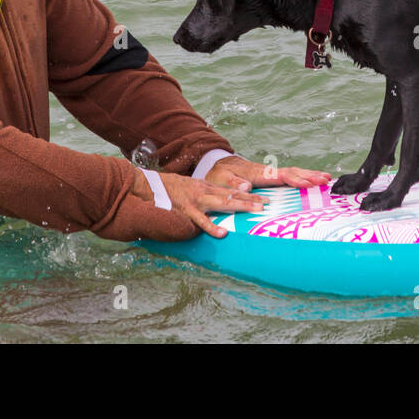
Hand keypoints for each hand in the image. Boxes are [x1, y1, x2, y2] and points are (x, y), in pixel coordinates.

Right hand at [131, 169, 270, 238]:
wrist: (150, 184)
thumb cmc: (170, 188)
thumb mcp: (191, 187)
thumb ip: (205, 194)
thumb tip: (217, 202)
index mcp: (207, 186)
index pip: (232, 190)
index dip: (249, 194)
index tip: (265, 198)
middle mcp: (205, 191)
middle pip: (232, 195)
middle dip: (251, 200)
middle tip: (268, 204)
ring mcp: (197, 200)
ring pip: (223, 202)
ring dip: (241, 206)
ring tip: (256, 210)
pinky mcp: (187, 210)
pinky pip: (201, 221)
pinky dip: (212, 227)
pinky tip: (222, 234)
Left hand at [206, 155, 331, 191]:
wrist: (219, 165)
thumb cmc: (220, 174)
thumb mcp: (222, 178)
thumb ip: (234, 182)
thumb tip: (248, 186)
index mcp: (258, 173)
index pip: (280, 175)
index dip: (294, 179)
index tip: (308, 183)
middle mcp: (268, 171)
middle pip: (292, 172)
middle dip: (309, 175)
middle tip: (326, 179)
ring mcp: (271, 173)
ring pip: (293, 172)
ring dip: (310, 175)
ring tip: (326, 178)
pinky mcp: (271, 176)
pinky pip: (290, 176)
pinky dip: (303, 178)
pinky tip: (312, 181)